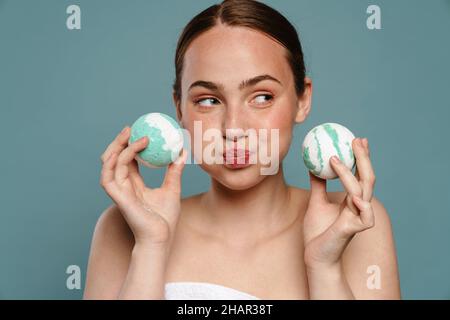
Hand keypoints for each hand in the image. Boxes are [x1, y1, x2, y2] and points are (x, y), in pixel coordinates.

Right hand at [100, 126, 187, 245]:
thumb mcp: (172, 188)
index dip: (129, 145)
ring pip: (109, 163)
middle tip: (130, 127)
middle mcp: (123, 185)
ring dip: (118, 146)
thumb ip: (174, 171)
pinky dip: (117, 160)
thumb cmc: (165, 218)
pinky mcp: (117, 197)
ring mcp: (118, 191)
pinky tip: (129, 149)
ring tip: (131, 134)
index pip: (127, 160)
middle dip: (118, 141)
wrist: (161, 236)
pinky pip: (110, 175)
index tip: (140, 130)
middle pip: (114, 158)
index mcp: (133, 184)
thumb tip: (181, 152)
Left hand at [303, 137, 375, 269]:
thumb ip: (318, 185)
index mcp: (352, 199)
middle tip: (357, 140)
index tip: (357, 139)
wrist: (315, 254)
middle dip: (364, 158)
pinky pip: (364, 216)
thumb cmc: (317, 231)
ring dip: (349, 174)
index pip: (360, 174)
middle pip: (368, 179)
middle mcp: (359, 206)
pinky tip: (353, 195)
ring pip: (362, 192)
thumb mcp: (315, 202)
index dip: (361, 157)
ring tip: (334, 158)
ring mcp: (359, 217)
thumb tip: (313, 165)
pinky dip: (360, 204)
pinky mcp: (356, 230)